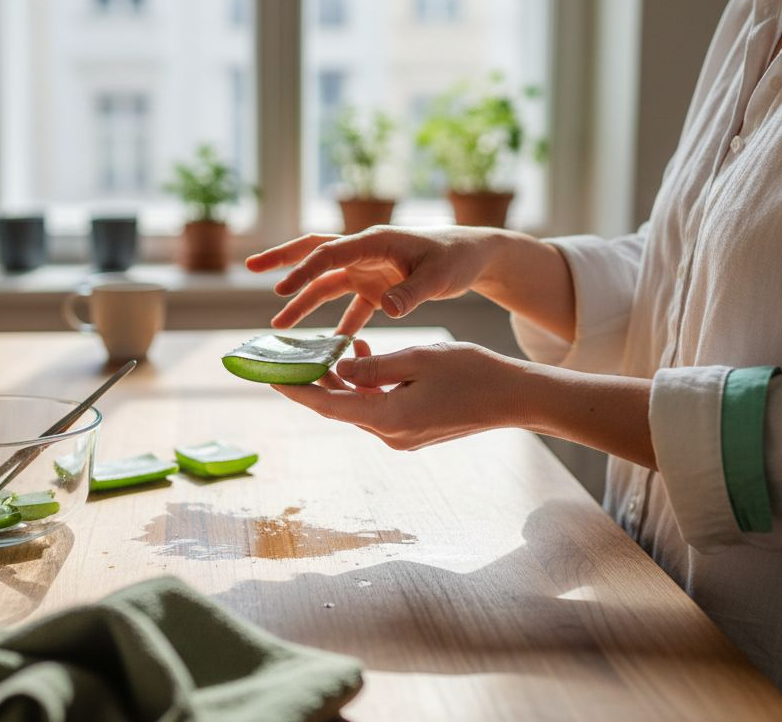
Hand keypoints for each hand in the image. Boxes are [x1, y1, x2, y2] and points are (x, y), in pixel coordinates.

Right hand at [246, 226, 504, 334]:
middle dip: (283, 260)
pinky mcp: (376, 288)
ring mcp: (368, 270)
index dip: (304, 271)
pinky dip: (337, 325)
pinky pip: (349, 306)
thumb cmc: (456, 259)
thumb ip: (411, 293)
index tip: (280, 289)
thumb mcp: (438, 277)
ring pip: (326, 284)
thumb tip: (386, 309)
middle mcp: (365, 252)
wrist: (473, 257)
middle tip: (250, 267)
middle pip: (315, 253)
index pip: (330, 254)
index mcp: (375, 242)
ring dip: (303, 303)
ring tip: (278, 327)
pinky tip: (326, 348)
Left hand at [273, 340, 525, 449]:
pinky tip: (364, 356)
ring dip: (344, 378)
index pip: (327, 404)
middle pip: (339, 405)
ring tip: (333, 346)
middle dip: (316, 380)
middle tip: (292, 354)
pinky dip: (367, 384)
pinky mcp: (413, 431)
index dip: (295, 389)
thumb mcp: (418, 358)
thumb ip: (374, 365)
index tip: (268, 378)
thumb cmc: (471, 373)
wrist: (513, 398)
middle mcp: (390, 434)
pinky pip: (378, 406)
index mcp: (387, 418)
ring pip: (359, 404)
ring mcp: (402, 436)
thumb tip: (340, 370)